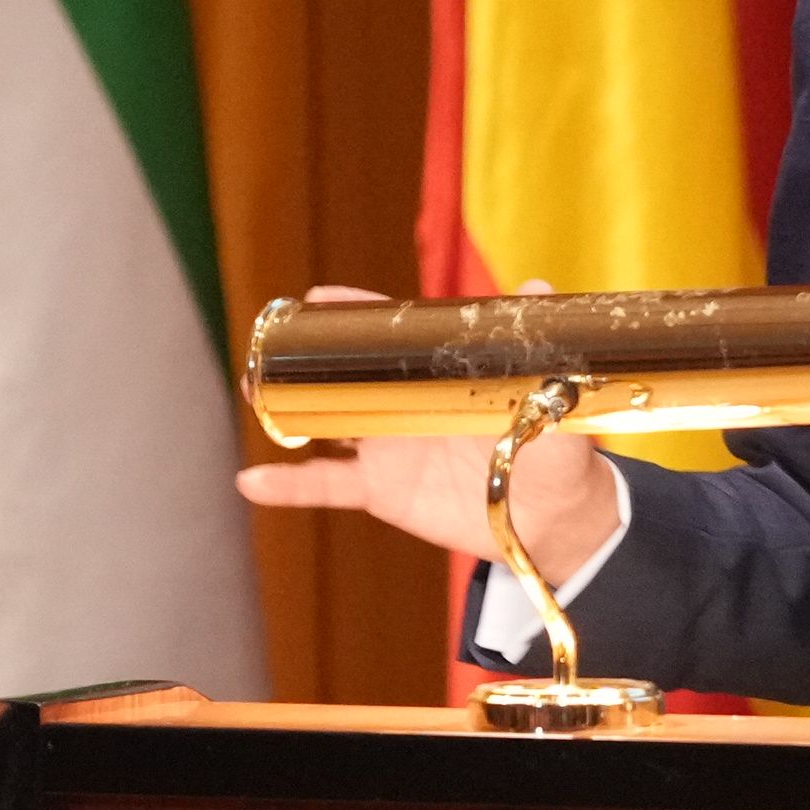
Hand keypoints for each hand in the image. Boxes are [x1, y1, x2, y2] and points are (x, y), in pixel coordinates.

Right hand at [230, 287, 623, 580]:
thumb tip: (538, 288)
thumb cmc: (558, 451)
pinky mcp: (382, 489)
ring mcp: (388, 446)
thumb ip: (543, 351)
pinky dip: (290, 485)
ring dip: (284, 410)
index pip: (391, 338)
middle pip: (343, 374)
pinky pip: (327, 486)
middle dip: (300, 360)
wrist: (556, 521)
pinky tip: (252, 481)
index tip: (315, 299)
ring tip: (250, 393)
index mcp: (439, 376)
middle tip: (264, 345)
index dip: (354, 317)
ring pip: (324, 423)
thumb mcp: (555, 394)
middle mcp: (405, 403)